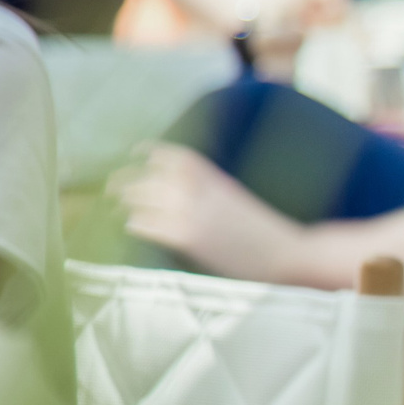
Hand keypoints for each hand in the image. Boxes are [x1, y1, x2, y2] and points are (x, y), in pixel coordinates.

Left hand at [115, 144, 302, 279]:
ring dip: (126, 200)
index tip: (136, 152)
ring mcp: (193, 214)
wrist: (291, 253)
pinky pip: (148, 224)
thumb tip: (190, 194)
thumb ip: (213, 192)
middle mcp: (202, 192)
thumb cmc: (269, 235)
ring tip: (115, 204)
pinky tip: (133, 225)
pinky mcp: (189, 237)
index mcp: (217, 180)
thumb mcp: (240, 202)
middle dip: (127, 179)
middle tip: (112, 186)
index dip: (151, 151)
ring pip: (143, 198)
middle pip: (151, 176)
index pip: (175, 156)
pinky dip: (136, 222)